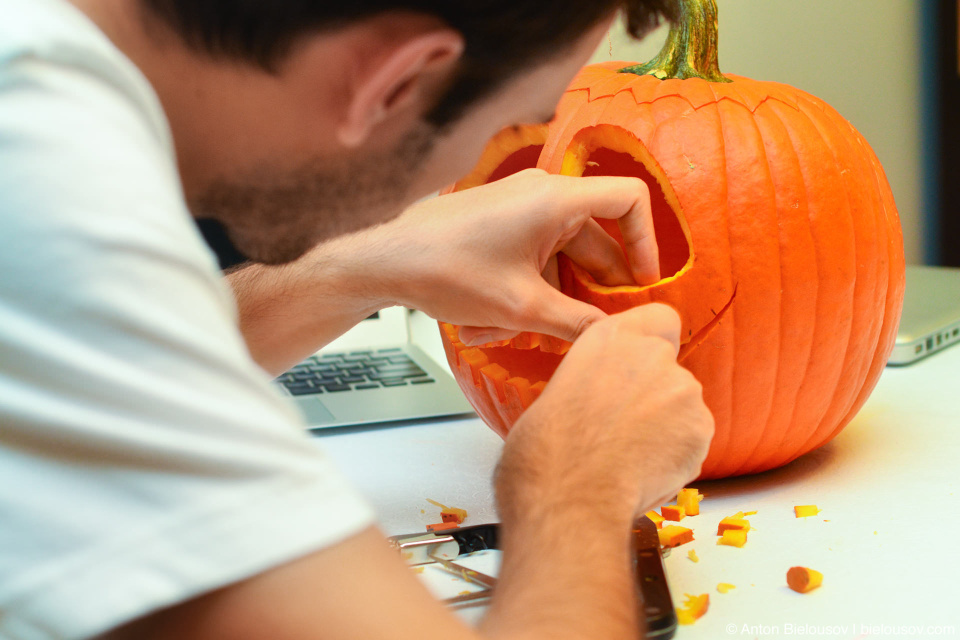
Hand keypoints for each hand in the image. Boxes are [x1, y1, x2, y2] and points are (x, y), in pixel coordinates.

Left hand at [374, 169, 659, 344]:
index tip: (643, 283)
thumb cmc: (447, 272)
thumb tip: (619, 336)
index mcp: (556, 199)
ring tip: (518, 335)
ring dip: (549, 298)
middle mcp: (541, 194)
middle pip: (595, 240)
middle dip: (590, 289)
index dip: (647, 240)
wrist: (385, 262)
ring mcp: (518, 207)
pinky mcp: (499, 223)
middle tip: (591, 327)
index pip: (629, 198)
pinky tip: (492, 326)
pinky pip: (533, 255)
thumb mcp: (521, 308)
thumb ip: (579, 324)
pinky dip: (525, 289)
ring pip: (559, 256)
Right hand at [495, 304, 714, 522]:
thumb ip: (595, 380)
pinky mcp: (701, 429)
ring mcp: (682, 391)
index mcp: (612, 336)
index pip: (661, 318)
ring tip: (629, 456)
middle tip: (623, 428)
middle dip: (655, 396)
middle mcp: (653, 354)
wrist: (568, 493)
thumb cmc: (546, 449)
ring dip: (667, 427)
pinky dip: (677, 456)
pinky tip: (644, 471)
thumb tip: (598, 398)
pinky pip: (693, 441)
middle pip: (670, 370)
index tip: (641, 365)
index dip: (656, 342)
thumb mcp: (559, 388)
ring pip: (683, 407)